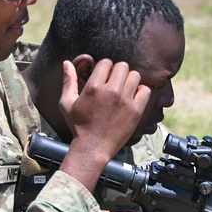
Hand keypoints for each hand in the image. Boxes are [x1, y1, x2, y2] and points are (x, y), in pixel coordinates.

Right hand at [57, 59, 151, 190]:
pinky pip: (146, 90)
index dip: (105, 67)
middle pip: (123, 66)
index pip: (106, 62)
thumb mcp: (66, 103)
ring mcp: (125, 101)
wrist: (92, 148)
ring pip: (135, 75)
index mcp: (93, 87)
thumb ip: (68, 81)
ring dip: (130, 79)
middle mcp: (111, 91)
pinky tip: (133, 97)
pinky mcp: (136, 111)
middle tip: (115, 81)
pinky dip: (141, 91)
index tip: (104, 76)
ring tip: (124, 88)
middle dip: (118, 71)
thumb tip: (67, 62)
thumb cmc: (78, 126)